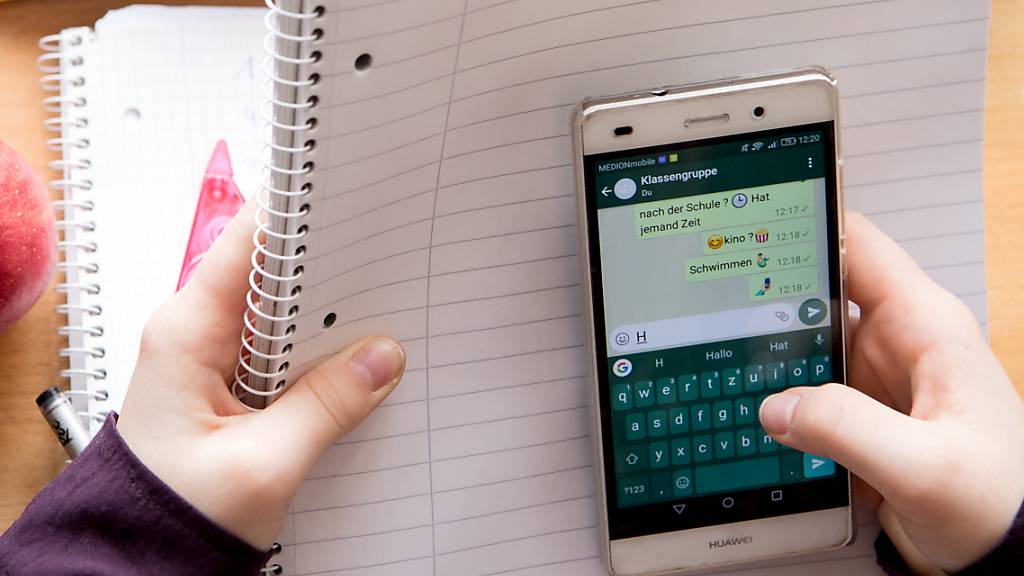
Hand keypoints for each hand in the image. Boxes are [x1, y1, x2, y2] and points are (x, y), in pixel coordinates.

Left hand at [116, 199, 405, 548]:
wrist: (143, 555)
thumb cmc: (175, 515)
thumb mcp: (264, 465)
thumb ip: (328, 406)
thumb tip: (382, 357)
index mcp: (186, 333)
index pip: (244, 244)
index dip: (296, 217)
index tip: (350, 205)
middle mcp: (195, 332)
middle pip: (269, 273)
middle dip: (326, 272)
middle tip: (383, 271)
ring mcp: (213, 356)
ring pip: (280, 313)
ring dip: (325, 317)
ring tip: (377, 317)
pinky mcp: (230, 381)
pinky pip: (280, 348)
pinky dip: (316, 350)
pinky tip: (351, 361)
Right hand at [759, 212, 1023, 572]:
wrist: (1008, 554)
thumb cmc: (999, 501)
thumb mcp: (926, 466)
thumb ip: (848, 429)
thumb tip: (777, 406)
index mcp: (921, 324)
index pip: (855, 243)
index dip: (803, 222)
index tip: (746, 225)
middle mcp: (894, 340)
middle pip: (813, 290)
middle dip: (765, 297)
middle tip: (714, 310)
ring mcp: (872, 378)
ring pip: (800, 343)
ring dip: (766, 355)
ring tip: (724, 362)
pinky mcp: (857, 414)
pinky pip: (802, 389)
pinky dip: (776, 396)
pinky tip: (750, 406)